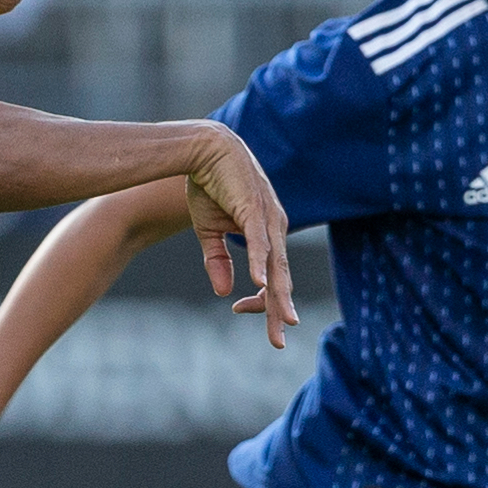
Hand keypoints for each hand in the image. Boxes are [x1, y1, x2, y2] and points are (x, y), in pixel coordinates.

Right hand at [182, 123, 300, 347]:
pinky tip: (259, 282)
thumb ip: (217, 261)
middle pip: (279, 277)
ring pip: (274, 264)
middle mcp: (274, 227)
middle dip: (279, 310)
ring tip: (283, 320)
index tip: (241, 313)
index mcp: (268, 233)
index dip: (261, 299)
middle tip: (280, 340)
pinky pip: (258, 240)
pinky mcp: (253, 208)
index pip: (271, 276)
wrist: (203, 147)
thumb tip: (223, 293)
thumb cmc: (210, 186)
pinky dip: (259, 261)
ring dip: (277, 294)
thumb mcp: (210, 231)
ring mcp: (266, 218)